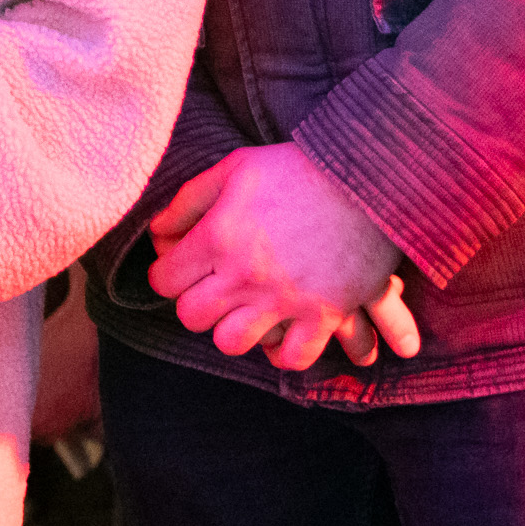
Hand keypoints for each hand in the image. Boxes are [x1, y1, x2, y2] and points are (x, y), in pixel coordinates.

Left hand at [148, 144, 421, 372]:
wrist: (367, 177)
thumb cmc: (297, 167)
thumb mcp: (235, 168)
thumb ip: (189, 200)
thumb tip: (157, 230)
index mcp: (218, 236)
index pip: (163, 280)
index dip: (166, 274)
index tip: (178, 269)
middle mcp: (245, 275)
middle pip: (192, 317)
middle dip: (195, 304)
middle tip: (211, 289)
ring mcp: (285, 299)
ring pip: (232, 343)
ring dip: (234, 329)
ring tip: (244, 312)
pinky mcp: (324, 314)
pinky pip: (292, 357)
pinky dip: (283, 350)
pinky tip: (282, 331)